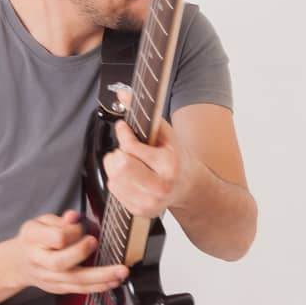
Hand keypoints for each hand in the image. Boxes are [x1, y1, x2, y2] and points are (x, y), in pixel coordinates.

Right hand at [11, 209, 129, 294]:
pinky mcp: (59, 288)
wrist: (19, 263)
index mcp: (34, 240)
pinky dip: (99, 286)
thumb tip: (74, 217)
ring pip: (75, 281)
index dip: (71, 232)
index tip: (80, 227)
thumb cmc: (33, 240)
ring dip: (100, 277)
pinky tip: (113, 281)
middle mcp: (40, 261)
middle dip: (82, 253)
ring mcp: (49, 278)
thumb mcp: (40, 222)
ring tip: (120, 272)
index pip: (55, 238)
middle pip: (61, 262)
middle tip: (96, 243)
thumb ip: (59, 221)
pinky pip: (80, 289)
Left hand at [103, 87, 196, 217]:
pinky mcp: (140, 211)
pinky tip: (131, 177)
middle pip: (120, 167)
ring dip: (115, 167)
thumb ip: (145, 113)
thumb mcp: (167, 134)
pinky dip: (118, 181)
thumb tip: (123, 93)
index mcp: (168, 165)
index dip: (123, 133)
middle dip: (117, 154)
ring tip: (129, 162)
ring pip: (113, 179)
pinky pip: (114, 191)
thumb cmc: (178, 159)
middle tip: (125, 150)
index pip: (131, 148)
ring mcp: (149, 202)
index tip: (123, 127)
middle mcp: (159, 186)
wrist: (191, 189)